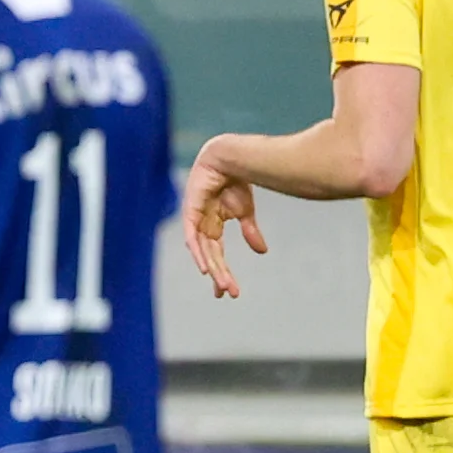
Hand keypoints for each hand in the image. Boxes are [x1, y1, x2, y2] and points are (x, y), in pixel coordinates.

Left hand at [181, 138, 266, 299]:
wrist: (230, 158)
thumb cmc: (235, 181)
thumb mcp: (245, 211)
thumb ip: (250, 232)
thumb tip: (262, 252)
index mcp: (213, 227)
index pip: (216, 255)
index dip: (222, 272)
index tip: (229, 291)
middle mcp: (202, 226)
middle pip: (210, 257)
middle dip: (219, 276)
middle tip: (227, 294)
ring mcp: (195, 219)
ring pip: (203, 251)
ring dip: (213, 268)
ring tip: (221, 285)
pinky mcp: (191, 211)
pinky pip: (192, 236)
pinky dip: (198, 252)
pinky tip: (204, 267)